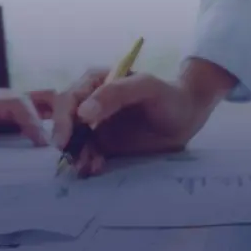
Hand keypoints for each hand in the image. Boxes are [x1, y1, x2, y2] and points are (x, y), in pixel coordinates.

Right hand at [50, 59, 234, 176]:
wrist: (187, 116)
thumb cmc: (168, 96)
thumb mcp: (146, 87)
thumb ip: (116, 93)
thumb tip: (83, 112)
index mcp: (96, 82)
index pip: (69, 98)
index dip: (62, 119)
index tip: (64, 141)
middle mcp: (90, 102)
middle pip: (65, 121)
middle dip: (66, 141)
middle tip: (75, 160)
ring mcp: (96, 125)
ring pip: (74, 140)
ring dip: (75, 155)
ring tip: (87, 168)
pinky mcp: (104, 143)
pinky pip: (87, 153)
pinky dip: (86, 162)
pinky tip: (95, 168)